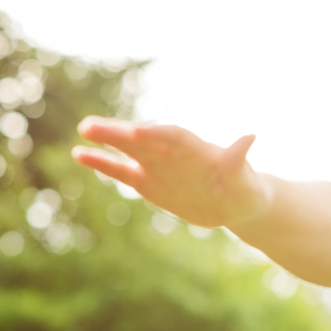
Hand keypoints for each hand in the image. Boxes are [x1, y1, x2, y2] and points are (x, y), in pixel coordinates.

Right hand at [71, 116, 270, 227]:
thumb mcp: (246, 179)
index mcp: (198, 149)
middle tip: (92, 126)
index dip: (158, 134)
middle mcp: (174, 154)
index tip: (138, 133)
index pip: (175, 137)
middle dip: (121, 133)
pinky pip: (123, 171)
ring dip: (108, 140)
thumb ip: (239, 160)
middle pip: (145, 139)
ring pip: (129, 150)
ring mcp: (159, 166)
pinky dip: (103, 163)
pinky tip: (80, 154)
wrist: (237, 204)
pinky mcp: (149, 183)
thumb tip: (250, 135)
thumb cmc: (246, 189)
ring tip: (85, 129)